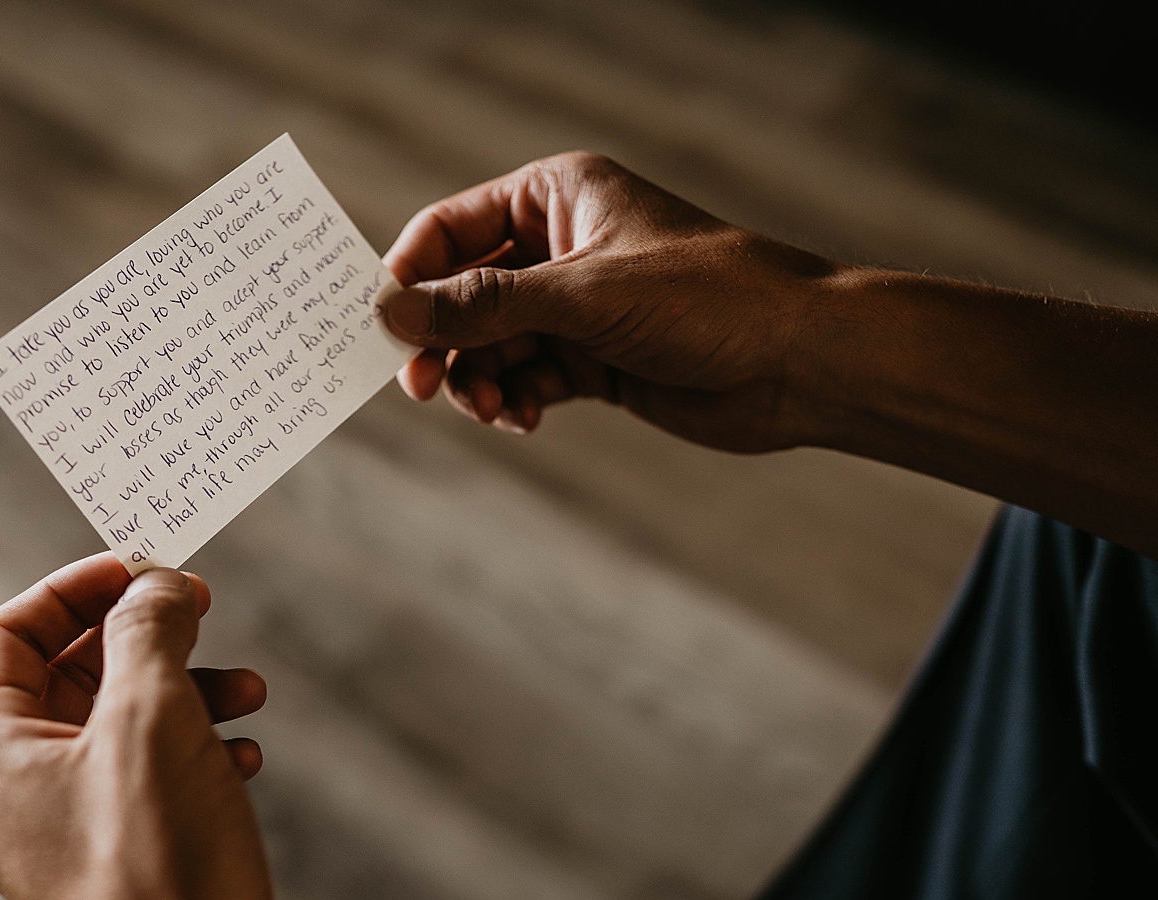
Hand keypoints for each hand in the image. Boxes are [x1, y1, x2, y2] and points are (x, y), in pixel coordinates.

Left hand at [0, 554, 332, 899]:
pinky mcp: (130, 869)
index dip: (74, 587)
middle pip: (69, 676)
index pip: (6, 633)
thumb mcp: (151, 716)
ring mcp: (73, 839)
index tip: (142, 567)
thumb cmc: (163, 871)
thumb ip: (147, 629)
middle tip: (202, 609)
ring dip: (186, 691)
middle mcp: (18, 797)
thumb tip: (156, 584)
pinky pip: (153, 783)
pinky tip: (245, 758)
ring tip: (249, 689)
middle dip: (143, 637)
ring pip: (122, 729)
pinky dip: (198, 752)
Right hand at [380, 151, 841, 453]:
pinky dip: (516, 401)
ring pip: (492, 345)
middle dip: (442, 341)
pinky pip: (528, 379)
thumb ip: (482, 307)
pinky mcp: (597, 360)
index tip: (384, 330)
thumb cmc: (707, 298)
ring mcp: (578, 307)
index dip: (410, 277)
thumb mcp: (583, 296)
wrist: (799, 361)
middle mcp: (561, 246)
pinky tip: (524, 420)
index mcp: (556, 195)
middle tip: (422, 388)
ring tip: (492, 412)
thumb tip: (391, 314)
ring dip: (479, 381)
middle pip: (464, 293)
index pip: (450, 229)